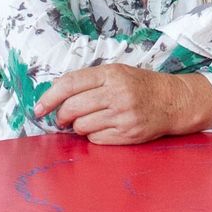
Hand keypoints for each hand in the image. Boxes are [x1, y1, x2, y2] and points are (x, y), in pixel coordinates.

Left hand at [32, 65, 211, 144]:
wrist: (173, 101)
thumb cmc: (140, 86)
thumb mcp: (117, 72)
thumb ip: (88, 80)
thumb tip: (54, 94)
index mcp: (111, 74)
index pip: (69, 85)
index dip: (49, 98)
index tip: (38, 108)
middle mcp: (116, 94)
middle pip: (72, 108)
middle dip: (62, 116)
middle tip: (63, 118)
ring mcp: (123, 115)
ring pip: (82, 126)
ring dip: (78, 126)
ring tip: (89, 121)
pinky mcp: (128, 134)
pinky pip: (96, 139)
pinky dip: (93, 135)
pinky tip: (103, 128)